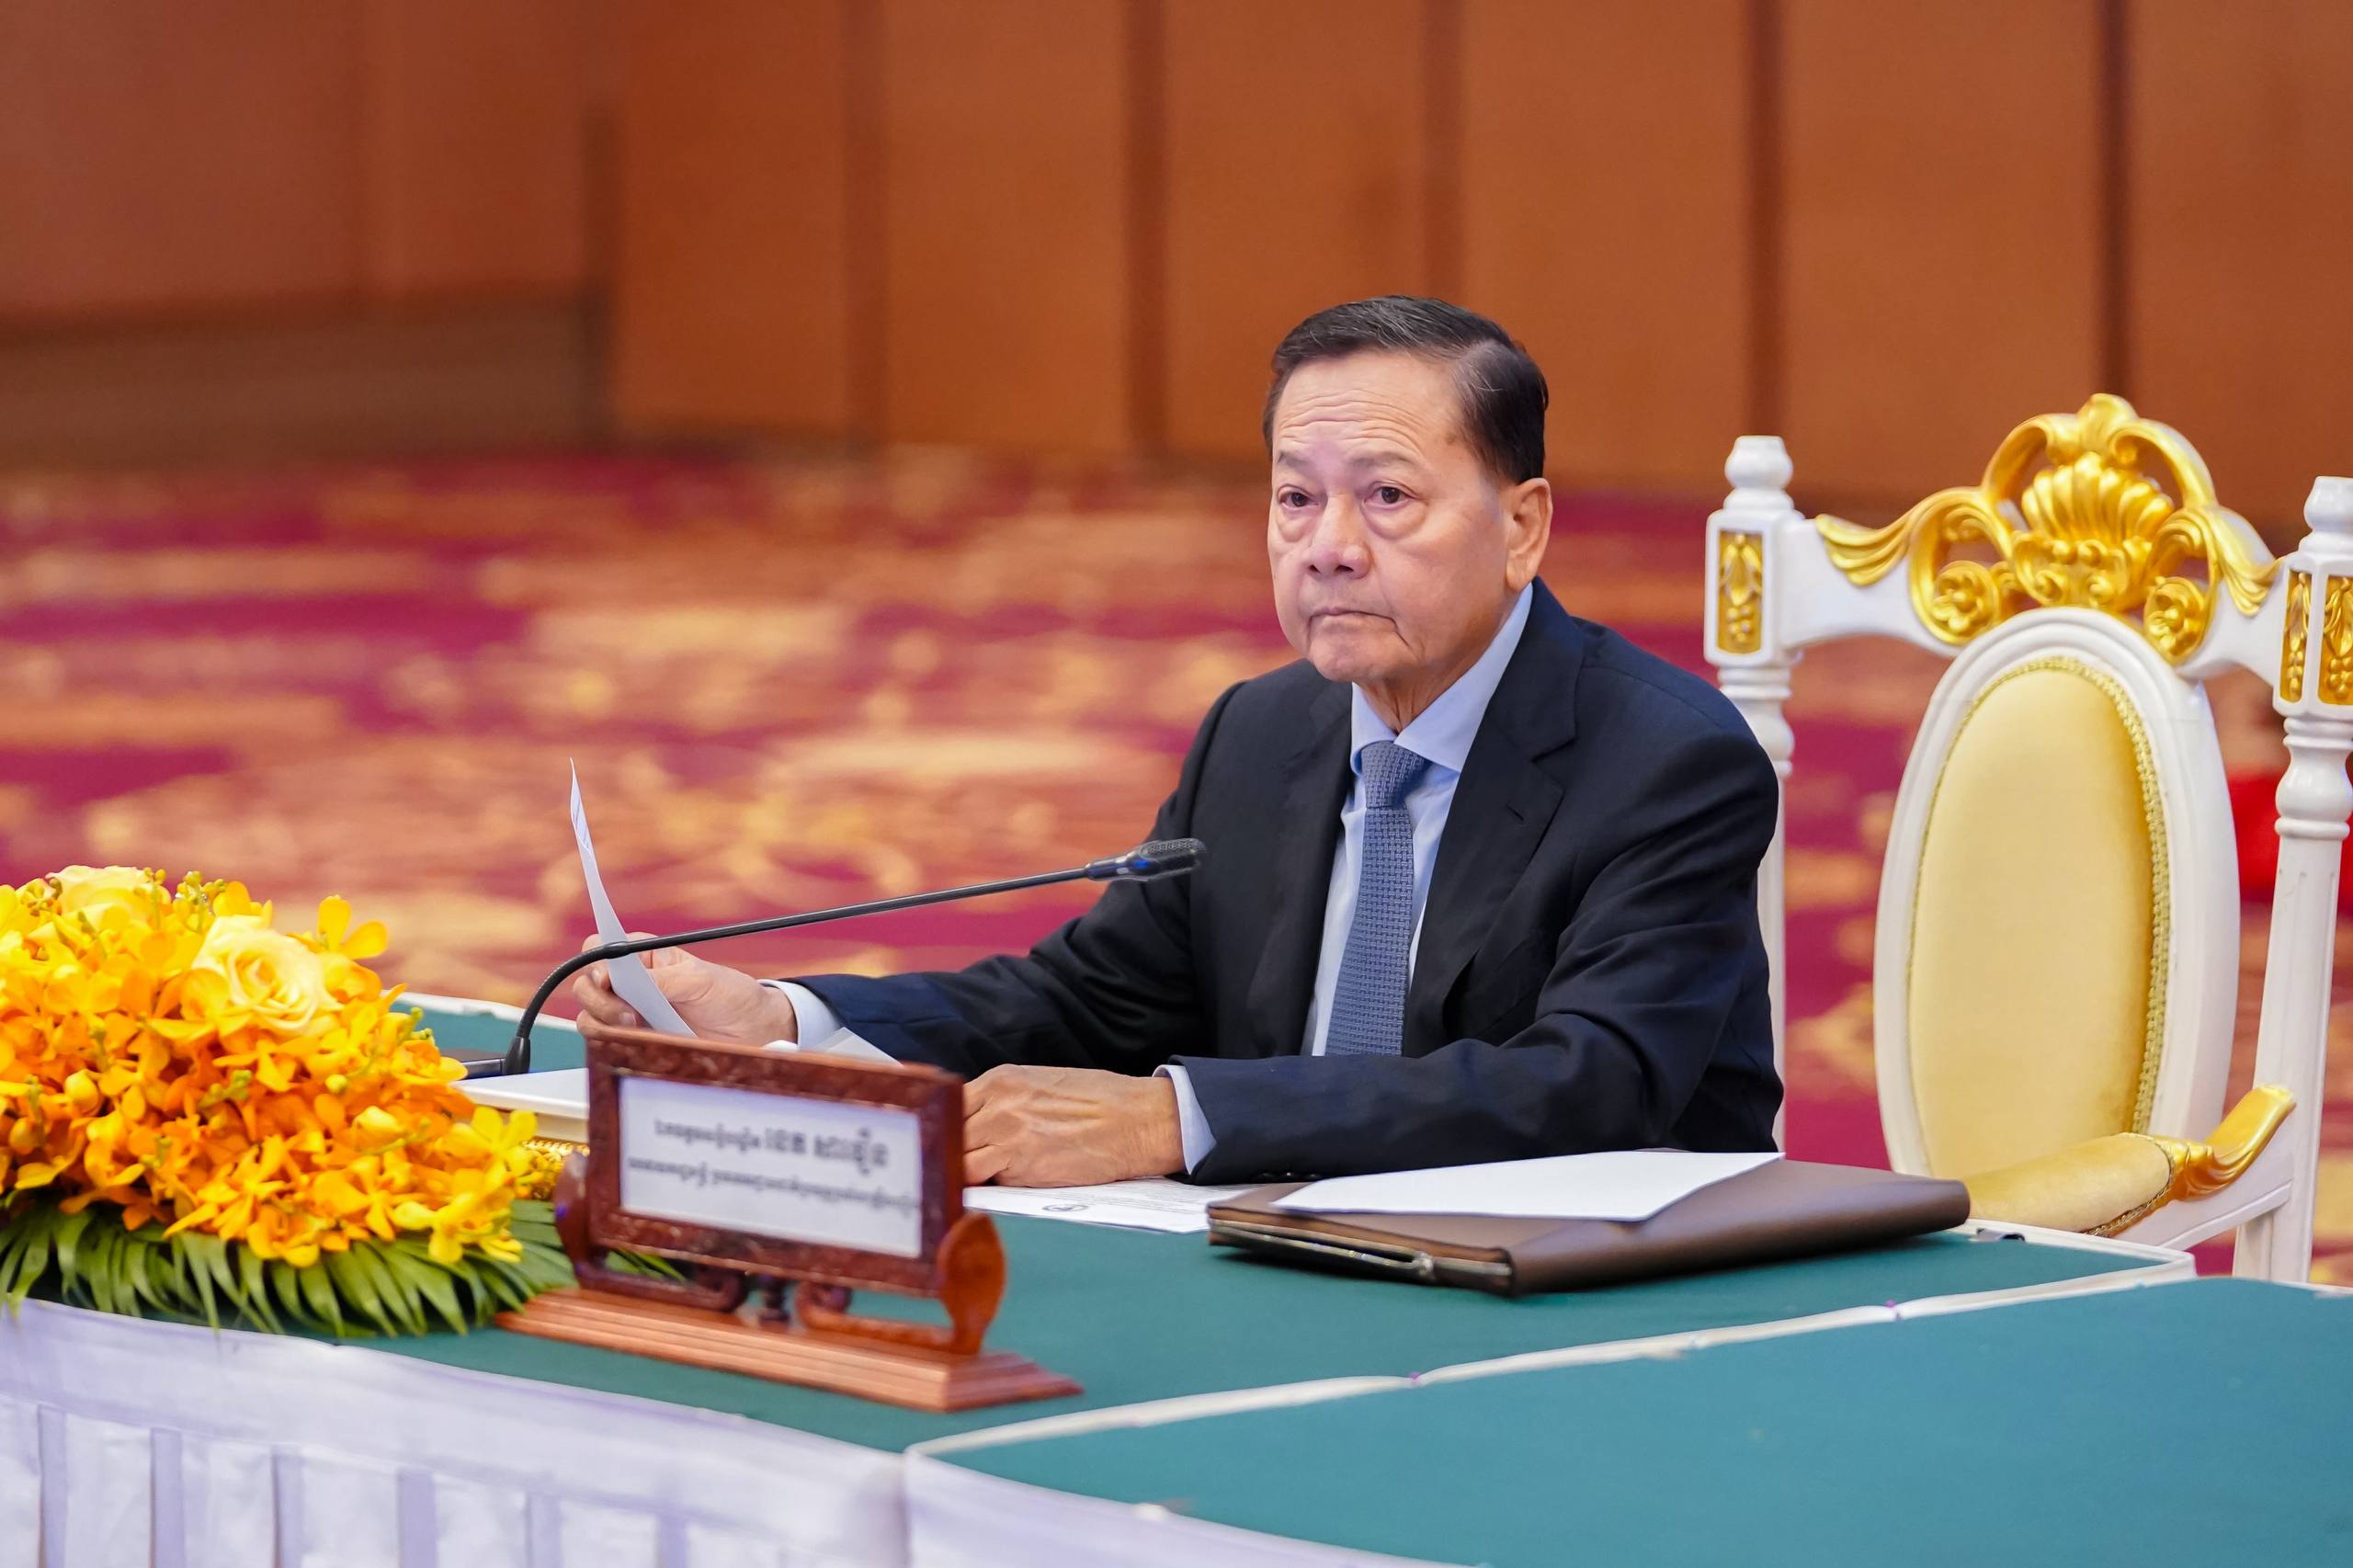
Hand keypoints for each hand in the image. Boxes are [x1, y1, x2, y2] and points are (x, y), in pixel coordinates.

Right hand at [568, 934, 797, 1045]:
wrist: (752, 1032)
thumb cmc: (730, 996)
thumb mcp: (702, 980)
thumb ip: (664, 979)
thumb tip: (631, 982)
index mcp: (645, 956)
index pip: (601, 947)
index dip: (595, 960)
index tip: (607, 977)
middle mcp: (631, 982)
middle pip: (586, 983)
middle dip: (597, 997)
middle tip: (629, 1011)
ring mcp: (629, 1011)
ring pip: (589, 1013)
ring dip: (602, 1019)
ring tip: (635, 1025)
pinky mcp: (633, 1040)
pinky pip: (603, 1040)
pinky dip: (608, 1041)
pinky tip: (633, 1039)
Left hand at [962, 1066, 1184, 1185]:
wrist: (1137, 1121)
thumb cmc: (1098, 1101)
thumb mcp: (1041, 1083)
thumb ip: (1003, 1099)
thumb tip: (976, 1123)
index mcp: (1001, 1080)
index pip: (949, 1104)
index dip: (944, 1125)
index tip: (940, 1139)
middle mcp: (998, 1105)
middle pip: (949, 1133)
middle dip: (949, 1150)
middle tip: (948, 1165)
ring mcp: (1007, 1137)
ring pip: (959, 1161)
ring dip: (962, 1172)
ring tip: (971, 1179)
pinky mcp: (1022, 1168)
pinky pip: (986, 1182)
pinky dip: (987, 1187)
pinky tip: (998, 1185)